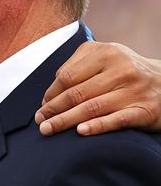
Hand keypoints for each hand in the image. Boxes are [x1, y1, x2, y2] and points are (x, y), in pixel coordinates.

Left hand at [36, 42, 160, 135]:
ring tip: (48, 130)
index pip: (67, 76)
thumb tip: (51, 91)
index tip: (42, 105)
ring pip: (92, 108)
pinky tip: (80, 132)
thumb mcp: (106, 57)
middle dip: (53, 109)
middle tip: (39, 121)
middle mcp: (121, 69)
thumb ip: (78, 66)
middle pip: (77, 93)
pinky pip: (116, 120)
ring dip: (65, 121)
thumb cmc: (126, 72)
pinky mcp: (144, 110)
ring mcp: (134, 90)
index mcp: (106, 53)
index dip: (51, 93)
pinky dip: (96, 126)